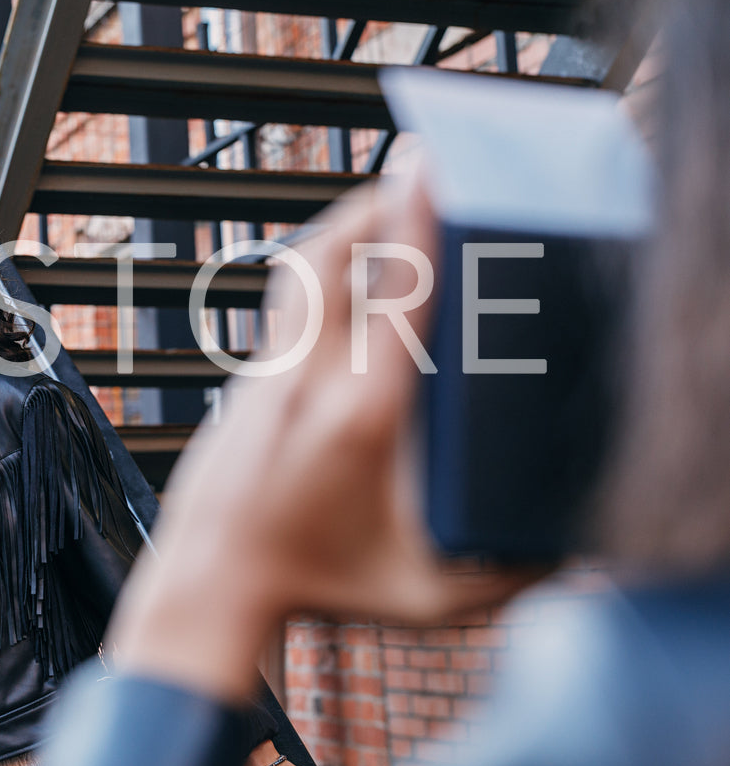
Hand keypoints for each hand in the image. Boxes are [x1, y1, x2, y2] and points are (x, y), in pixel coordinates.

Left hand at [110, 177, 541, 701]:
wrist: (210, 586)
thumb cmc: (317, 589)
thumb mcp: (425, 596)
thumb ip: (503, 576)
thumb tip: (556, 548)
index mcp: (361, 418)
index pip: (395, 298)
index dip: (415, 225)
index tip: (431, 169)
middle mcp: (307, 383)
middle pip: (332, 261)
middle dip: (373, 204)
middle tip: (415, 169)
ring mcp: (267, 378)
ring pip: (299, 275)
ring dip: (341, 230)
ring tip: (382, 207)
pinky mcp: (246, 383)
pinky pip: (286, 307)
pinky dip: (319, 274)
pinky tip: (347, 278)